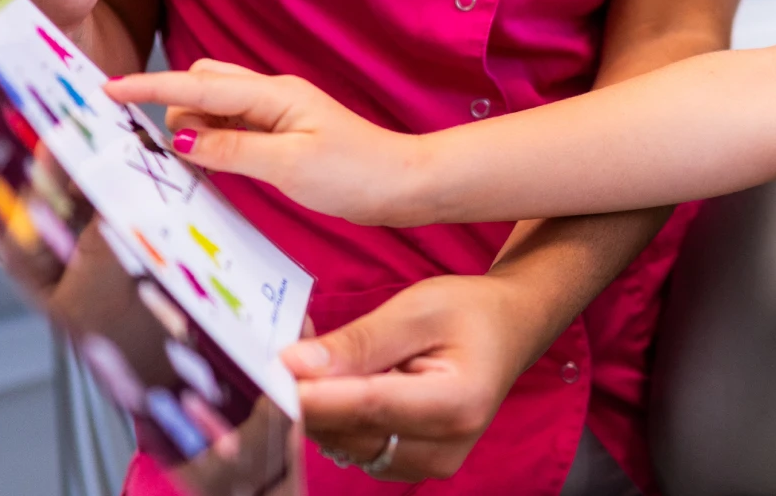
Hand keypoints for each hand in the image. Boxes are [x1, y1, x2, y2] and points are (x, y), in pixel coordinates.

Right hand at [103, 60, 425, 225]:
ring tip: (193, 165)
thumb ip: (231, 149)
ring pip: (216, 108)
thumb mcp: (288, 166)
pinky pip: (233, 128)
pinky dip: (213, 141)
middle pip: (203, 85)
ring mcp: (278, 114)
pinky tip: (213, 164)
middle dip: (173, 108)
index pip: (199, 86)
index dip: (151, 87)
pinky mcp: (283, 135)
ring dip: (194, 128)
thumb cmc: (356, 173)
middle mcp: (272, 96)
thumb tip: (180, 139)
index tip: (109, 88)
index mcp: (273, 95)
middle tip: (163, 150)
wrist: (404, 183)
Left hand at [286, 275, 548, 482]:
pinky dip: (333, 415)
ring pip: (343, 443)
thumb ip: (359, 341)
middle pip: (350, 431)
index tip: (267, 376)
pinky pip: (351, 445)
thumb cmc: (469, 313)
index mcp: (457, 404)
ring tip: (311, 358)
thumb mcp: (418, 309)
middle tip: (278, 351)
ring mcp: (426, 464)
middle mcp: (443, 448)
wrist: (508, 332)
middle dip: (309, 394)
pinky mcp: (407, 465)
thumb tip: (293, 364)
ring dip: (317, 405)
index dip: (312, 395)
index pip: (368, 406)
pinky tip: (332, 381)